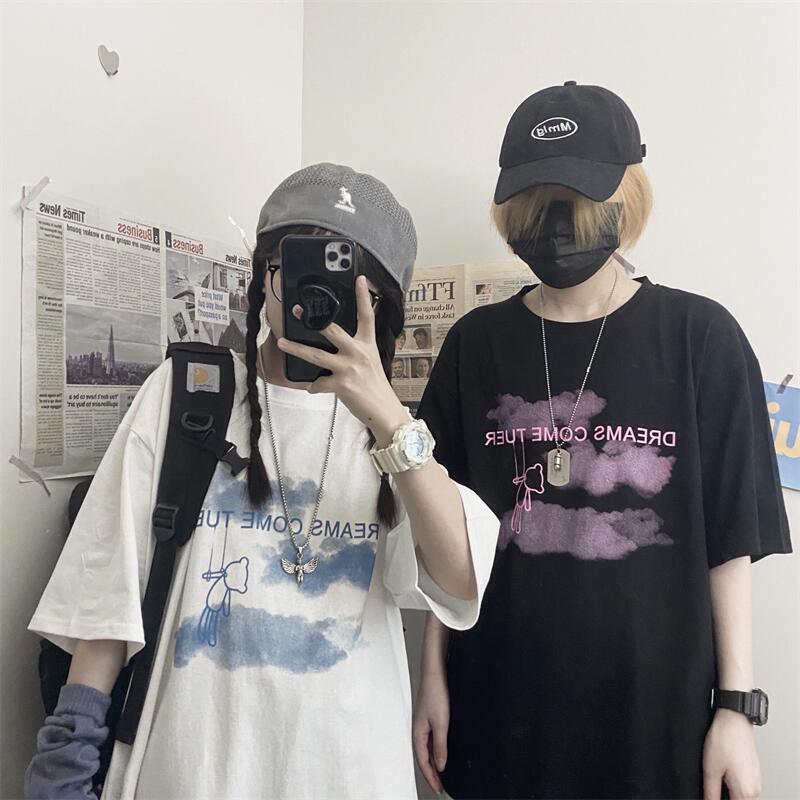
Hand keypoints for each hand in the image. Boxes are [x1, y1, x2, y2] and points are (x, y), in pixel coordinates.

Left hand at [276, 275, 407, 444]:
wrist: (384, 412)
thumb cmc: (376, 388)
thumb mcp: (371, 362)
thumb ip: (356, 351)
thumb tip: (334, 345)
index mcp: (367, 344)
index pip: (367, 316)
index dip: (363, 296)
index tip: (360, 279)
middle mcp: (358, 352)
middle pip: (332, 330)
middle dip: (313, 320)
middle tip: (298, 310)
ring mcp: (349, 368)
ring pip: (316, 355)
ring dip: (296, 348)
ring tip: (282, 342)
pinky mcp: (342, 385)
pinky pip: (318, 383)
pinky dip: (313, 386)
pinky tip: (312, 388)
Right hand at [413, 669, 449, 794]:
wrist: (435, 673)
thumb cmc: (435, 693)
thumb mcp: (441, 723)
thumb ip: (440, 746)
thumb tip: (441, 765)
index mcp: (417, 733)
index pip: (423, 762)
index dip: (431, 777)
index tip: (438, 788)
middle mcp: (418, 730)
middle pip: (423, 757)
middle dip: (431, 773)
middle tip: (439, 786)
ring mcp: (423, 724)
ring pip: (427, 749)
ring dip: (433, 762)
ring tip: (441, 774)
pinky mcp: (429, 717)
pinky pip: (430, 740)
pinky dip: (435, 750)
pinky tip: (441, 751)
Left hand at [703, 709, 761, 799]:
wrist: (734, 720)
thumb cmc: (724, 739)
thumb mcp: (710, 769)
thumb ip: (710, 793)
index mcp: (745, 792)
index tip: (710, 796)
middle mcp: (755, 789)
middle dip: (724, 797)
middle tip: (712, 786)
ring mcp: (756, 781)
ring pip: (741, 796)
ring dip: (729, 791)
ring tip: (718, 776)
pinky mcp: (754, 773)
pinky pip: (744, 787)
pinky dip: (733, 785)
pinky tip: (724, 772)